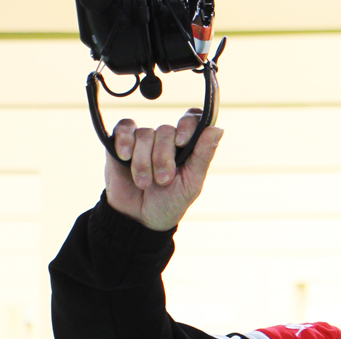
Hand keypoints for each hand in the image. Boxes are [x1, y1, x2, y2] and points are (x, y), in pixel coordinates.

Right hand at [104, 108, 221, 231]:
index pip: (192, 119)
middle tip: (162, 180)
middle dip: (163, 158)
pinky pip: (124, 129)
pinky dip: (124, 141)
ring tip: (144, 183)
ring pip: (145, 134)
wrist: (139, 217)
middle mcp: (167, 139)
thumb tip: (218, 129)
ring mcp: (144, 140)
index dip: (187, 125)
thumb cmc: (171, 201)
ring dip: (143, 161)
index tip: (181, 142)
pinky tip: (124, 157)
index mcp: (188, 147)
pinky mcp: (122, 142)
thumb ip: (203, 155)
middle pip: (166, 131)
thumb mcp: (191, 182)